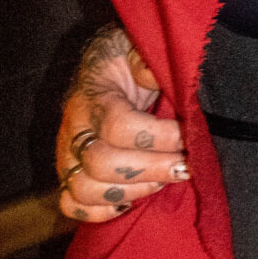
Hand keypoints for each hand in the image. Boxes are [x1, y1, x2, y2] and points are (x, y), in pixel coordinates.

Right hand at [56, 26, 187, 222]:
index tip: (189, 136)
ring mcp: (68, 155)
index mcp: (93, 96)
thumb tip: (153, 75)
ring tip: (163, 180)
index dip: (159, 137)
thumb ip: (145, 59)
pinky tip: (131, 201)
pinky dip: (100, 212)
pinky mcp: (69, 174)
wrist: (105, 67)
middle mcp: (74, 128)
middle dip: (151, 169)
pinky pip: (71, 204)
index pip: (119, 126)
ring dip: (131, 191)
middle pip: (100, 163)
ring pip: (83, 189)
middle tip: (185, 165)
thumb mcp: (137, 46)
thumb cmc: (127, 60)